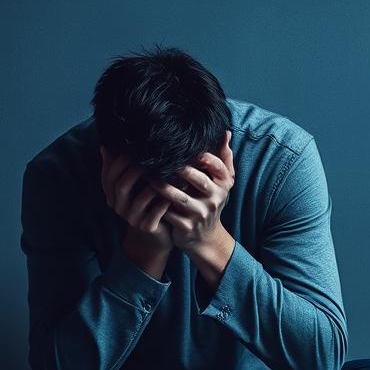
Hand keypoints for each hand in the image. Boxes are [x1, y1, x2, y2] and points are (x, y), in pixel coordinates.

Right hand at [101, 145, 173, 251]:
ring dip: (154, 184)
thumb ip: (121, 166)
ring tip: (167, 171)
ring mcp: (132, 218)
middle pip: (121, 186)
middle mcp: (118, 207)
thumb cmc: (145, 201)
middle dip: (136, 169)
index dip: (119, 161)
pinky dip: (165, 200)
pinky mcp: (147, 227)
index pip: (109, 176)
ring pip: (140, 199)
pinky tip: (176, 189)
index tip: (134, 147)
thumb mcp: (132, 184)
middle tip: (152, 157)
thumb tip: (105, 146)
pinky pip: (156, 212)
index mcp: (112, 194)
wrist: (155, 233)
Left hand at [152, 130, 235, 252]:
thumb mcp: (222, 182)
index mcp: (224, 184)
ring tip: (147, 174)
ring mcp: (200, 214)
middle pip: (199, 179)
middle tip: (162, 156)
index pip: (216, 165)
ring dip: (162, 185)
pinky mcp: (186, 226)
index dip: (202, 155)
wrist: (205, 238)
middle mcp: (215, 199)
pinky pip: (169, 212)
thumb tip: (226, 132)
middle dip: (181, 168)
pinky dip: (156, 203)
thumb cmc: (210, 202)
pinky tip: (143, 194)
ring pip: (179, 197)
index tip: (185, 145)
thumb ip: (224, 158)